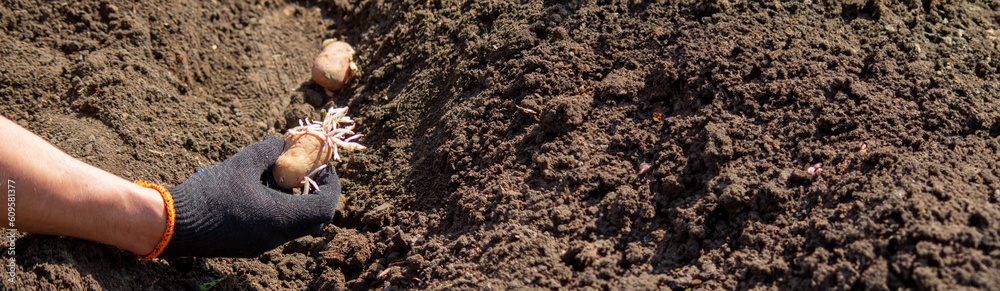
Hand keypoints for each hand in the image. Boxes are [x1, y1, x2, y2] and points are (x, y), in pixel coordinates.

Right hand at [160, 135, 339, 257]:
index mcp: (279, 218)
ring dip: (298, 200)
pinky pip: (278, 228)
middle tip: (308, 170)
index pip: (324, 207)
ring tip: (283, 176)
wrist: (172, 224)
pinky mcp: (251, 246)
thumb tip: (282, 142)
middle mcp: (276, 236)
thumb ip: (267, 151)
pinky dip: (281, 209)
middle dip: (317, 192)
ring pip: (296, 224)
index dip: (331, 184)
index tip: (325, 166)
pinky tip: (264, 189)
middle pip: (313, 218)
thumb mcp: (241, 163)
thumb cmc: (208, 192)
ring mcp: (263, 244)